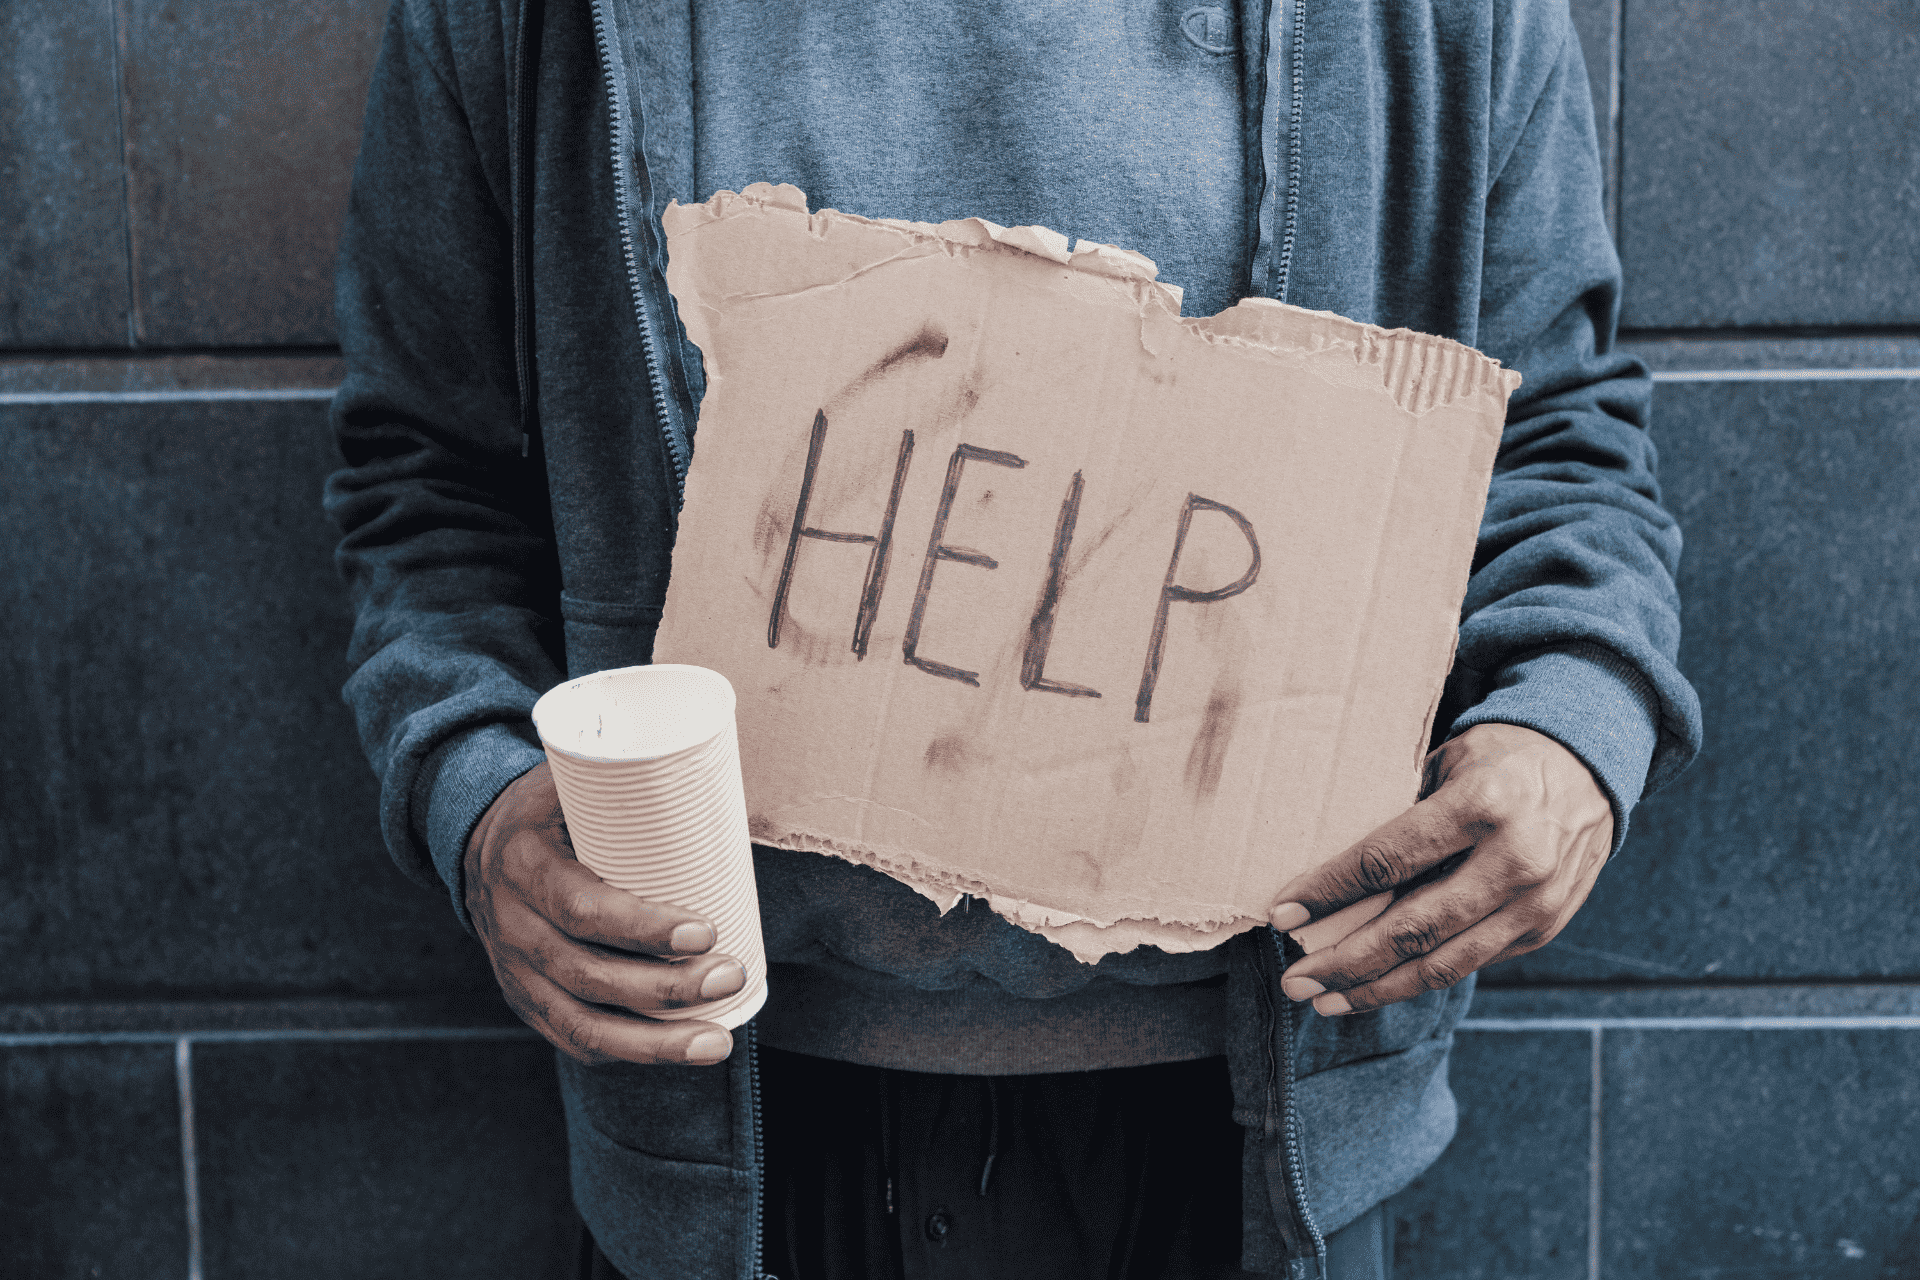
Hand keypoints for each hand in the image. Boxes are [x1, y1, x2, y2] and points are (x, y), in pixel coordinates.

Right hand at [463, 761, 745, 1064]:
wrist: (479, 844)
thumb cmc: (553, 808)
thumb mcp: (574, 779)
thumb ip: (630, 779)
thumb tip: (715, 776)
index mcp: (524, 863)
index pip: (582, 908)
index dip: (644, 927)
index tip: (706, 930)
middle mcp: (513, 926)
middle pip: (589, 975)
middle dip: (667, 988)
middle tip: (731, 975)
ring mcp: (514, 972)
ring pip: (583, 1025)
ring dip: (656, 1042)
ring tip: (718, 1042)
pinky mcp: (525, 1001)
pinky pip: (573, 1040)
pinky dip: (627, 1051)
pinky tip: (675, 1051)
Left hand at [1267, 723, 1612, 1015]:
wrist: (1591, 765)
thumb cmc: (1501, 757)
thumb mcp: (1448, 761)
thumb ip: (1398, 811)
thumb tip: (1329, 870)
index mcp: (1482, 805)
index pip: (1387, 860)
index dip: (1329, 891)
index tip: (1283, 913)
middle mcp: (1515, 860)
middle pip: (1411, 928)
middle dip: (1345, 962)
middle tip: (1295, 980)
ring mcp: (1536, 904)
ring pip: (1443, 965)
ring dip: (1378, 989)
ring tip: (1327, 1000)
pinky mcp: (1544, 930)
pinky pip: (1471, 964)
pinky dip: (1420, 979)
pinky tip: (1380, 985)